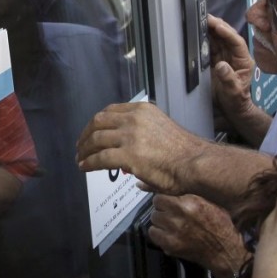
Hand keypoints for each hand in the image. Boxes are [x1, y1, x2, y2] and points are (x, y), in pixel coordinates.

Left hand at [76, 102, 205, 194]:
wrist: (195, 163)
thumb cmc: (186, 153)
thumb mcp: (164, 130)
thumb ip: (146, 135)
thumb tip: (136, 154)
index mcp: (143, 110)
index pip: (111, 111)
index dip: (97, 122)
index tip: (91, 131)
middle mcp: (134, 119)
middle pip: (99, 122)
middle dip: (86, 134)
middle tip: (81, 145)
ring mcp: (130, 136)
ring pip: (96, 139)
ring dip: (84, 149)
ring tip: (80, 158)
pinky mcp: (128, 155)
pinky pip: (100, 158)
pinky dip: (89, 162)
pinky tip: (85, 167)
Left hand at [149, 194, 244, 274]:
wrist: (225, 250)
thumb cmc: (221, 227)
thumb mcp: (210, 204)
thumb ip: (190, 198)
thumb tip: (173, 193)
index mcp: (190, 203)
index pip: (161, 196)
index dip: (165, 200)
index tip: (169, 203)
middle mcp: (179, 215)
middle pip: (156, 207)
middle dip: (162, 210)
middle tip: (170, 215)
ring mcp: (173, 231)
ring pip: (154, 220)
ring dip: (160, 222)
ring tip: (170, 225)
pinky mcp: (170, 245)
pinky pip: (154, 234)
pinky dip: (159, 234)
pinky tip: (168, 235)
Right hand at [207, 16, 270, 145]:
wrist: (231, 109)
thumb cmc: (236, 101)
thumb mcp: (234, 92)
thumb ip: (229, 79)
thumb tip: (221, 65)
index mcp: (244, 60)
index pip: (237, 42)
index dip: (227, 32)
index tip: (217, 25)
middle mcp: (235, 55)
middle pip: (226, 36)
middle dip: (217, 26)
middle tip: (205, 17)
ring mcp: (225, 56)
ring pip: (218, 39)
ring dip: (209, 30)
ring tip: (199, 20)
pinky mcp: (215, 60)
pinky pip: (210, 46)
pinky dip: (204, 39)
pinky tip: (196, 33)